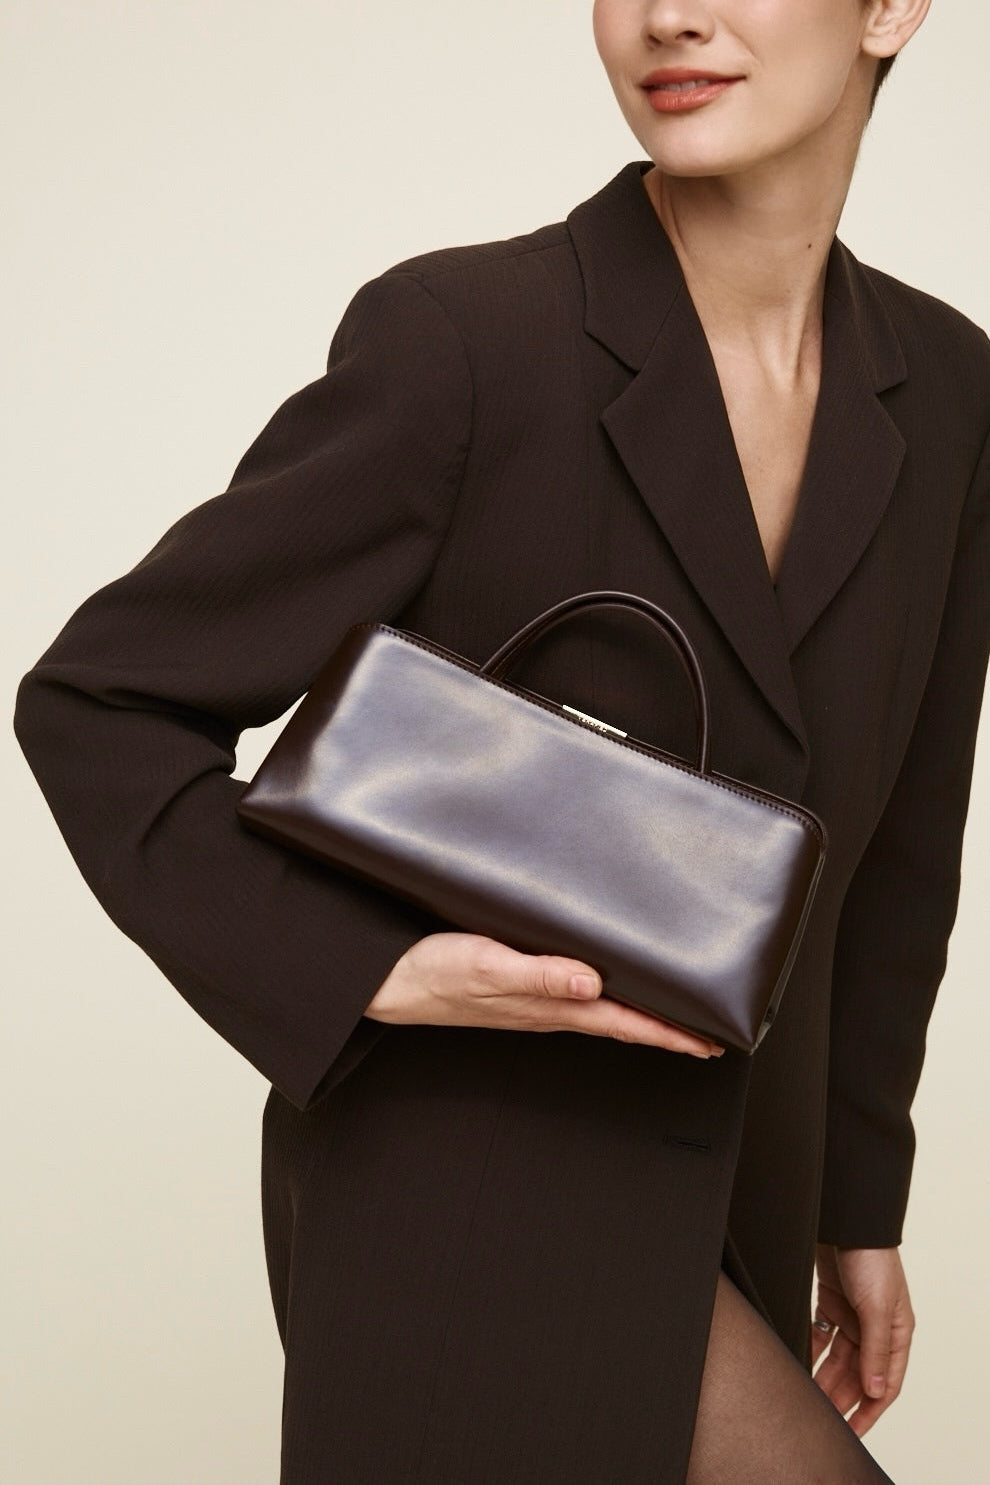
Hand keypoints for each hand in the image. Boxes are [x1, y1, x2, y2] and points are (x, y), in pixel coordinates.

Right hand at [365, 931, 724, 1057]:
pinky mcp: (515, 991)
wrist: (384, 982)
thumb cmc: (430, 972)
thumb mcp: (486, 964)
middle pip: (621, 1022)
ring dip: (639, 1017)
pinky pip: (574, 1000)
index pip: (623, 1021)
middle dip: (666, 1029)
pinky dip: (604, 1000)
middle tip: (710, 1035)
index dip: (669, 1032)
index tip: (710, 1041)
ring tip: (672, 1017)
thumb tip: (591, 982)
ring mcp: (531, 1004)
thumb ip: (538, 973)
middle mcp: (546, 1009)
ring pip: (600, 1013)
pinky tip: (607, 990)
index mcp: (547, 1006)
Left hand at [811, 1243, 914, 1435]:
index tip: (851, 1431)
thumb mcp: (878, 1308)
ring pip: (837, 1358)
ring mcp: (853, 1315)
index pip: (885, 1383)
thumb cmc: (871, 1258)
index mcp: (896, 1333)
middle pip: (857, 1374)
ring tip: (808, 1396)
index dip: (869, 1410)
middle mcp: (875, 1328)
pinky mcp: (831, 1302)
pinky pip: (822, 1335)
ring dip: (824, 1377)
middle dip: (840, 1397)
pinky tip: (800, 1360)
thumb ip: (876, 1351)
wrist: (846, 1220)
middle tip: (820, 1418)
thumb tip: (876, 1391)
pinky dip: (812, 1349)